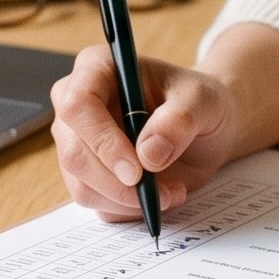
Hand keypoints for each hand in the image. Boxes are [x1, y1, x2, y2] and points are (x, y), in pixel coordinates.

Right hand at [49, 47, 245, 219]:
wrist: (204, 129)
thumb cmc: (198, 103)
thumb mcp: (202, 101)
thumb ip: (179, 120)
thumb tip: (148, 154)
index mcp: (97, 69)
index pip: (77, 105)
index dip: (102, 141)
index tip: (137, 170)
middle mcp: (76, 105)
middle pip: (74, 154)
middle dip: (118, 183)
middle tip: (161, 192)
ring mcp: (77, 143)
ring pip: (82, 186)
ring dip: (128, 200)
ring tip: (171, 191)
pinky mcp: (86, 175)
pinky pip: (96, 204)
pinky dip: (129, 209)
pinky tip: (159, 195)